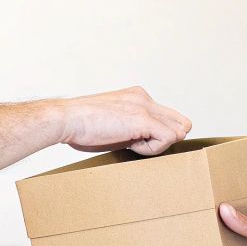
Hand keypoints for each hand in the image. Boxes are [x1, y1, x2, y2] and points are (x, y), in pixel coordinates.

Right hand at [57, 87, 191, 156]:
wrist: (67, 119)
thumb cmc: (81, 126)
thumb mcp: (113, 124)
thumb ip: (132, 128)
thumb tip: (145, 143)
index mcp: (137, 96)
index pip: (167, 118)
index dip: (157, 136)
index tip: (134, 142)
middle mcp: (144, 98)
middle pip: (179, 123)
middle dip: (164, 140)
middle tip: (138, 145)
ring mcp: (145, 107)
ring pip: (177, 132)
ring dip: (157, 145)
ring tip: (131, 144)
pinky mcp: (143, 119)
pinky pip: (168, 138)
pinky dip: (152, 149)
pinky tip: (131, 145)